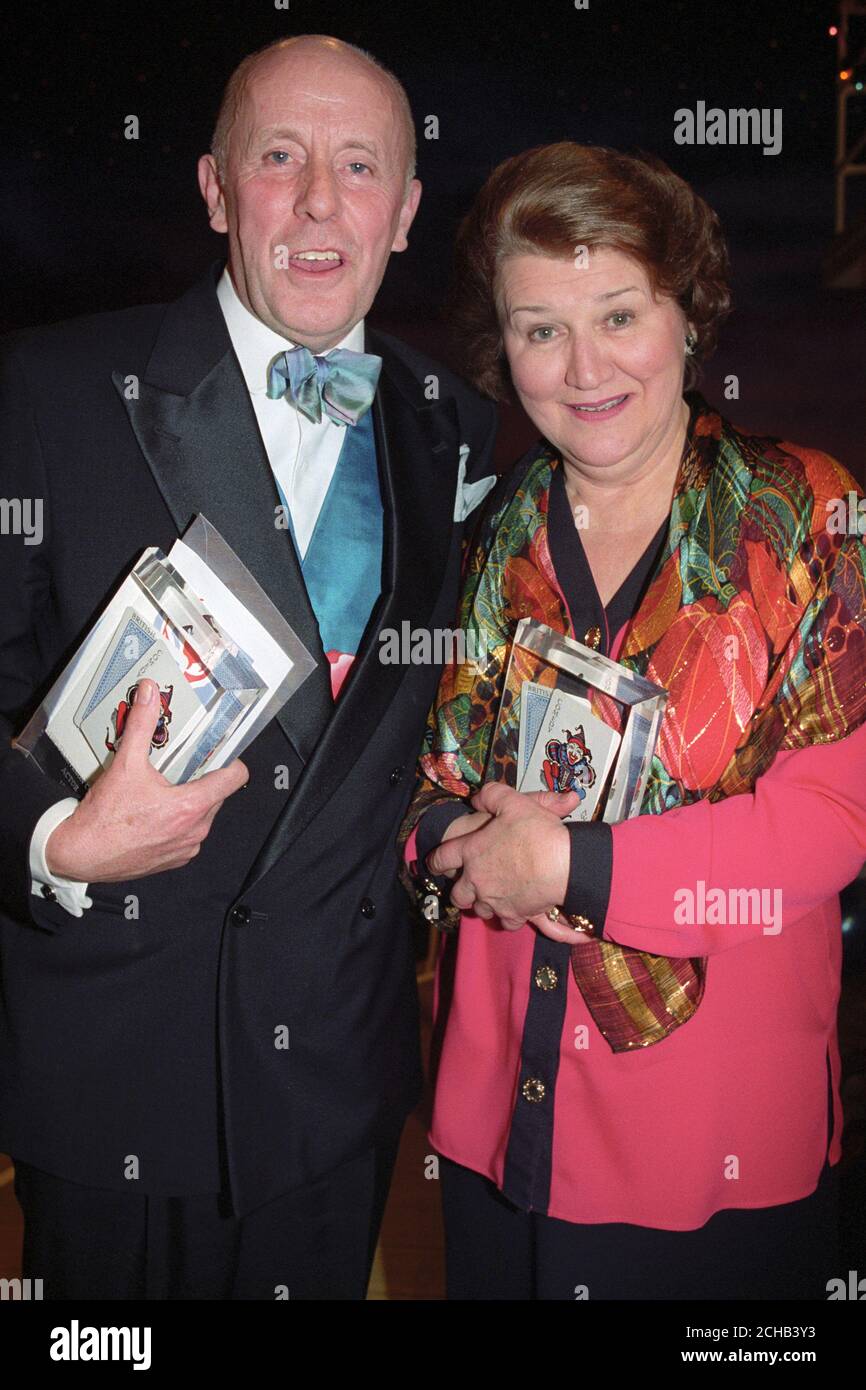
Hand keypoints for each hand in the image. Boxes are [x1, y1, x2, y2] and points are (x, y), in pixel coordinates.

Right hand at [45, 678, 248, 882]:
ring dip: (189, 802)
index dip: (232, 762)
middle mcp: (195, 830)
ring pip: (203, 815)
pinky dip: (178, 823)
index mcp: (191, 806)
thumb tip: (148, 696)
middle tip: (181, 768)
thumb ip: (141, 725)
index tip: (223, 754)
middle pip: (217, 795)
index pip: (235, 779)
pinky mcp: (176, 859)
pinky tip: (156, 814)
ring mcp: (187, 847)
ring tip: (163, 792)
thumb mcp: (126, 764)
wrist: (83, 853)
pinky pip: (189, 834)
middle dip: (201, 779)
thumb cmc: (104, 818)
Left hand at [426, 782, 578, 930]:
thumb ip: (491, 796)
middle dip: (460, 892)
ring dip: (483, 904)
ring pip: (480, 910)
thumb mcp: (513, 802)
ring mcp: (494, 901)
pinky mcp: (514, 914)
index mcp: (472, 852)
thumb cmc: (537, 833)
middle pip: (458, 895)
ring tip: (492, 898)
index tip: (433, 864)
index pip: (443, 858)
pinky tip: (514, 910)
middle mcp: (477, 880)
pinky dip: (508, 917)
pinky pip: (505, 922)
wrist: (563, 865)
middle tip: (466, 888)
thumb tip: (478, 798)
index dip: (436, 861)